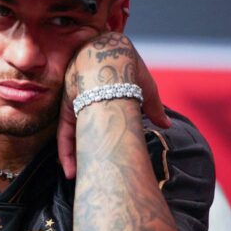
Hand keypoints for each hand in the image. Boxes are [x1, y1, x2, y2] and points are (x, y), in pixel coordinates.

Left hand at [56, 32, 169, 178]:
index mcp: (102, 99)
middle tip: (85, 178)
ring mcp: (74, 105)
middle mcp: (85, 104)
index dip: (100, 146)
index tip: (102, 166)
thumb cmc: (130, 66)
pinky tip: (67, 170)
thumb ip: (152, 108)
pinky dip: (66, 152)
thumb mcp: (145, 89)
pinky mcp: (66, 107)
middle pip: (82, 135)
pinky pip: (64, 134)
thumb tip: (167, 125)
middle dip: (83, 156)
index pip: (97, 127)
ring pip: (71, 137)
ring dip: (72, 160)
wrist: (113, 51)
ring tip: (76, 179)